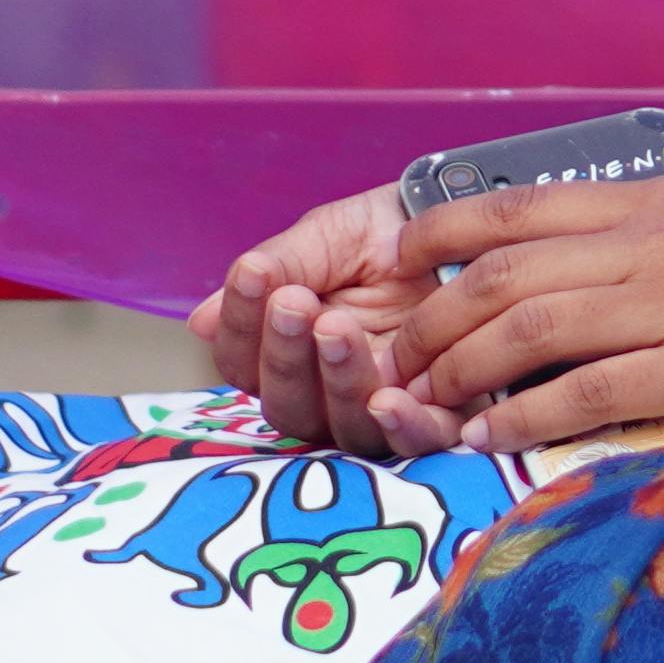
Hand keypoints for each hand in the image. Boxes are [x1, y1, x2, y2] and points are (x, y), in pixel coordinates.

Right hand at [187, 183, 432, 451]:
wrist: (464, 218)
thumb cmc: (385, 231)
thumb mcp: (325, 238)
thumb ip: (274, 274)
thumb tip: (199, 321)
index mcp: (288, 349)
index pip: (243, 360)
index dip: (241, 324)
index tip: (254, 277)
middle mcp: (327, 392)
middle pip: (286, 405)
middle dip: (284, 354)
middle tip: (296, 305)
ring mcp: (379, 411)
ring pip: (341, 427)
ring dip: (336, 380)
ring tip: (337, 328)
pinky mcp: (439, 419)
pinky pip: (414, 445)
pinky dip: (399, 427)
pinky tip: (389, 399)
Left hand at [384, 173, 663, 451]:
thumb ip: (654, 243)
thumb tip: (583, 276)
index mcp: (655, 201)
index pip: (511, 207)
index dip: (437, 238)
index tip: (396, 267)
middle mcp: (652, 242)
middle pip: (501, 272)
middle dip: (430, 320)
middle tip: (394, 361)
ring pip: (528, 326)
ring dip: (460, 370)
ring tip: (425, 406)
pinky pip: (590, 388)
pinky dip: (526, 415)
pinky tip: (494, 438)